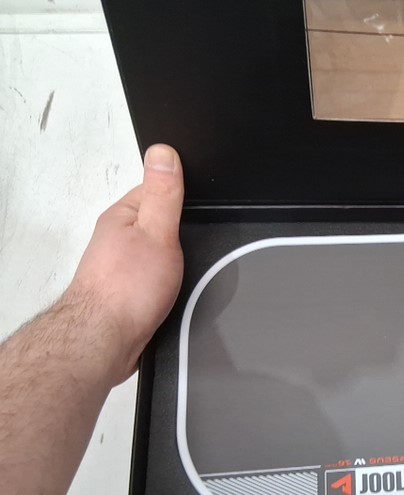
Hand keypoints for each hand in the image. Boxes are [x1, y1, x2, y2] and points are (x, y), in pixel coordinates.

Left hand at [66, 144, 184, 383]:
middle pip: (163, 221)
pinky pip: (160, 276)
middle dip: (185, 229)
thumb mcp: (156, 231)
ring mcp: (126, 265)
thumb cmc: (125, 290)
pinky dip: (174, 280)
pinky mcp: (133, 291)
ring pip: (163, 252)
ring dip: (181, 259)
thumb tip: (164, 152)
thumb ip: (164, 194)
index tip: (206, 206)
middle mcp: (121, 237)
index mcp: (125, 215)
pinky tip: (182, 287)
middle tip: (203, 239)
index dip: (186, 194)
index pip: (160, 189)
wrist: (107, 342)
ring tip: (195, 266)